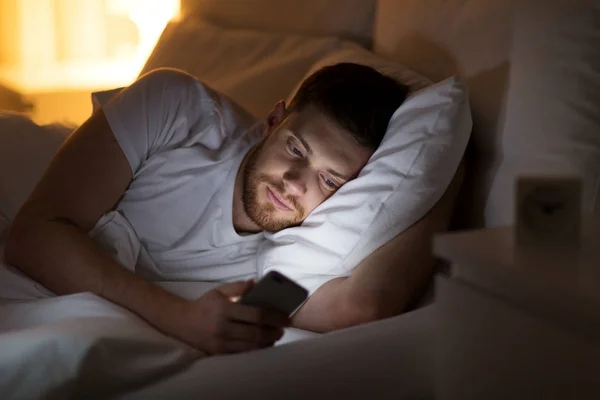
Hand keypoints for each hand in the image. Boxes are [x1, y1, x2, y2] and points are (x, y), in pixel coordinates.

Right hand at [166, 280, 289, 353]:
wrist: (181, 322)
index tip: (285, 317)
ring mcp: (220, 342)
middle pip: (256, 333)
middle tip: (283, 328)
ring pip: (250, 346)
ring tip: (276, 336)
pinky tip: (263, 344)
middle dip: (273, 332)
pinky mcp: (218, 352)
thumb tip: (256, 283)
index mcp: (225, 309)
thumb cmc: (204, 304)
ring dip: (267, 342)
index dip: (273, 317)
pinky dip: (255, 349)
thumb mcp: (219, 291)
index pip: (255, 314)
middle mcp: (223, 327)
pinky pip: (242, 353)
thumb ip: (238, 286)